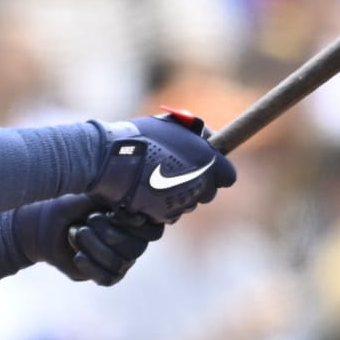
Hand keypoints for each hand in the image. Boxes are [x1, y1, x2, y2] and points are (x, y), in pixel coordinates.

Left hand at [13, 195, 162, 286]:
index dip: (139, 225)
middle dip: (111, 233)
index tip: (116, 212)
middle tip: (89, 219)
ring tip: (77, 232)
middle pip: (137, 248)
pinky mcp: (103, 274)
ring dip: (96, 247)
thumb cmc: (72, 202)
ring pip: (119, 263)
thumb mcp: (93, 192)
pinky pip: (107, 278)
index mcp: (136, 221)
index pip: (154, 230)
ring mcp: (119, 260)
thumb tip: (129, 201)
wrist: (45, 224)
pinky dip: (91, 266)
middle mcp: (133, 242)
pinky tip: (77, 255)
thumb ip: (115, 193)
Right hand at [90, 110, 236, 225]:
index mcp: (207, 161)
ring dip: (180, 194)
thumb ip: (197, 132)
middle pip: (208, 193)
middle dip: (199, 183)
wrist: (110, 160)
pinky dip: (164, 204)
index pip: (228, 176)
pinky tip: (150, 190)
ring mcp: (181, 202)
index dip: (218, 170)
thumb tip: (206, 137)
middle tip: (180, 170)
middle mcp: (198, 185)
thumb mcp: (174, 124)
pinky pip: (171, 212)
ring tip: (160, 178)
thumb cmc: (141, 137)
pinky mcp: (163, 215)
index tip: (207, 163)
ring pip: (189, 204)